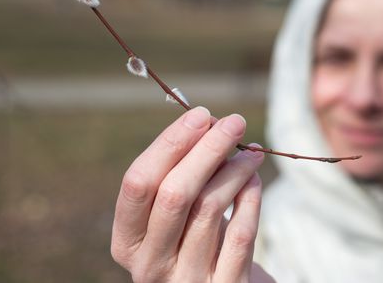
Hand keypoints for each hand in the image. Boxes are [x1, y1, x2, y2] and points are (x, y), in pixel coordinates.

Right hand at [111, 106, 271, 281]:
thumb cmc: (191, 242)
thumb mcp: (172, 216)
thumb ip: (178, 176)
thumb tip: (206, 124)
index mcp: (127, 240)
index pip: (138, 183)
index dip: (169, 144)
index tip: (199, 115)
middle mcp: (149, 264)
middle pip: (175, 193)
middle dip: (206, 149)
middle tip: (233, 121)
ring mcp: (187, 281)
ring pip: (210, 208)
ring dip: (235, 168)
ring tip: (251, 150)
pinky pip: (241, 234)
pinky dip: (251, 197)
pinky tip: (254, 177)